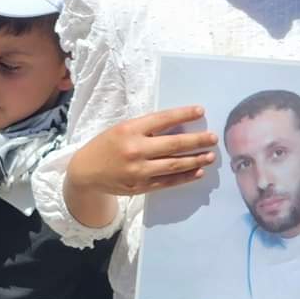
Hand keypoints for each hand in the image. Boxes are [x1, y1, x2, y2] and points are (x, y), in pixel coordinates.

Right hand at [68, 107, 217, 196]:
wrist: (86, 172)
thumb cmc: (106, 145)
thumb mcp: (121, 129)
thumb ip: (145, 128)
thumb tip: (177, 127)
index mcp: (130, 129)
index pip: (163, 119)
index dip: (184, 114)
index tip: (200, 111)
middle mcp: (135, 149)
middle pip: (174, 144)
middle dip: (197, 141)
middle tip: (213, 138)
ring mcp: (139, 170)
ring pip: (174, 165)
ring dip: (195, 160)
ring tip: (210, 156)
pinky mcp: (141, 187)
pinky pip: (168, 182)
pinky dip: (184, 177)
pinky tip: (197, 172)